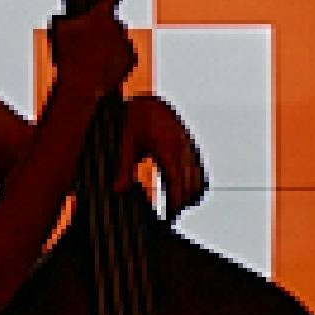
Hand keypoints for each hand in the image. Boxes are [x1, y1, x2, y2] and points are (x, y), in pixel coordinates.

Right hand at [46, 0, 137, 105]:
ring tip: (94, 57)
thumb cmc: (68, 57)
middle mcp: (116, 27)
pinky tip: (104, 64)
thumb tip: (67, 14)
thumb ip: (66, 18)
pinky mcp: (129, 58)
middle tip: (90, 43)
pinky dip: (117, 57)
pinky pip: (125, 53)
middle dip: (103, 30)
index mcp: (100, 17)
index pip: (109, 0)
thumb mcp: (59, 32)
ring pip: (118, 38)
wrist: (82, 85)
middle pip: (112, 23)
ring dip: (110, 44)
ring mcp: (124, 42)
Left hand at [120, 94, 209, 217]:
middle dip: (183, 200)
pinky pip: (195, 165)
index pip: (177, 182)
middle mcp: (180, 147)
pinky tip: (181, 188)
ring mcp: (186, 144)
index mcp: (166, 148)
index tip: (171, 215)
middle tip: (172, 214)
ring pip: (196, 174)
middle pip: (190, 182)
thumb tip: (118, 190)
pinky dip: (191, 178)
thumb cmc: (134, 121)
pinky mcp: (186, 142)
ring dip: (189, 191)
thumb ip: (123, 168)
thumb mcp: (126, 145)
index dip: (176, 200)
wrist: (145, 100)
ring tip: (177, 204)